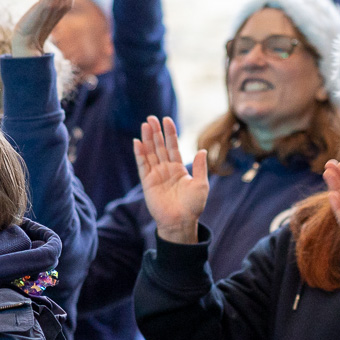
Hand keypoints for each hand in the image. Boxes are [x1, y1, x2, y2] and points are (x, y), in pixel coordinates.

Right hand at [133, 116, 208, 242]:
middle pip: (159, 147)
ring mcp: (156, 175)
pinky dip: (140, 154)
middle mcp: (166, 169)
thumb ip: (199, 167)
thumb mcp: (201, 184)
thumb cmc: (193, 205)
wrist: (181, 222)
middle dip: (156, 132)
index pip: (173, 147)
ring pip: (150, 153)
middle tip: (151, 118)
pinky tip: (137, 142)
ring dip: (147, 139)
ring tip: (145, 124)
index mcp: (178, 169)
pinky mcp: (147, 182)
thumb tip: (202, 150)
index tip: (167, 120)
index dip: (170, 133)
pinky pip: (142, 165)